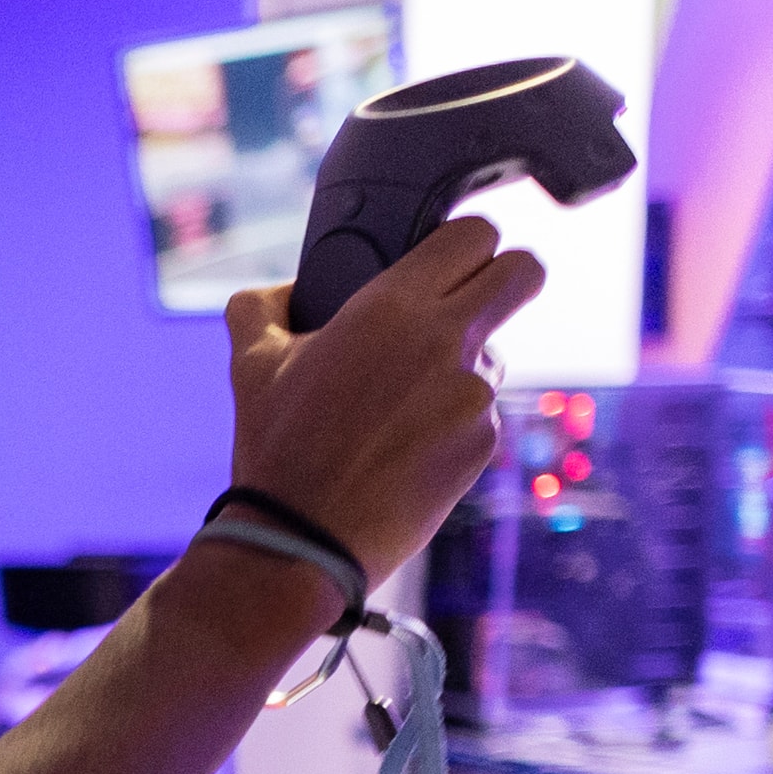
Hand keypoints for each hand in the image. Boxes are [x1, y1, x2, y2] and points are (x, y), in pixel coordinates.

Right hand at [223, 215, 540, 579]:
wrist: (302, 538)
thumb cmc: (275, 449)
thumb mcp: (248, 364)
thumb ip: (262, 306)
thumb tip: (287, 291)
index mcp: (390, 308)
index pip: (474, 235)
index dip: (465, 241)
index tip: (448, 259)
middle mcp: (445, 342)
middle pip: (524, 273)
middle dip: (506, 277)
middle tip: (471, 300)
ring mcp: (474, 395)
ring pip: (495, 353)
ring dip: (461, 366)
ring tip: (399, 407)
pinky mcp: (485, 443)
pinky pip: (481, 414)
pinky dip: (450, 423)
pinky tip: (403, 448)